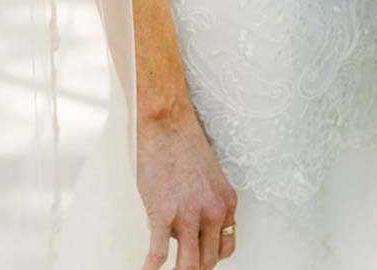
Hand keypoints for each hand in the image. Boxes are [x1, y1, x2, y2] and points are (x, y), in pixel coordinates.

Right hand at [137, 101, 238, 269]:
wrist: (166, 121)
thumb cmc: (183, 142)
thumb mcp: (209, 175)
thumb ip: (206, 204)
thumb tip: (189, 229)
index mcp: (226, 202)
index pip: (225, 248)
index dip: (210, 258)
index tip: (198, 258)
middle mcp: (212, 211)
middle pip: (208, 261)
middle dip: (194, 267)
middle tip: (181, 266)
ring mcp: (188, 214)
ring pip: (189, 266)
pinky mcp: (163, 213)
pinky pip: (159, 254)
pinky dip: (150, 269)